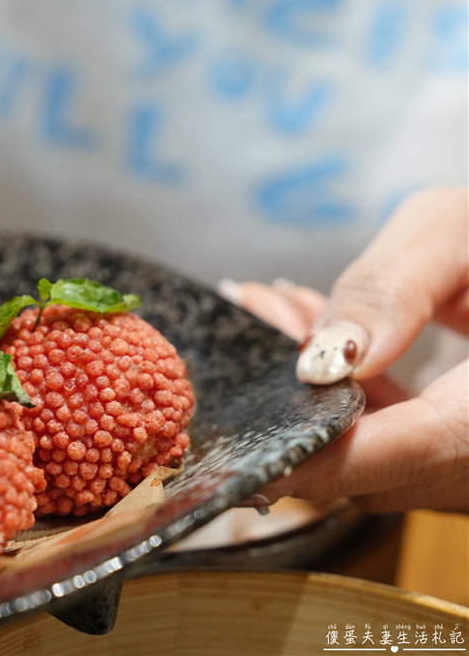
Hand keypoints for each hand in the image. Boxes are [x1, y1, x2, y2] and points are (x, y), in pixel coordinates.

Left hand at [227, 188, 467, 512]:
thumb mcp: (465, 230)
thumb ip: (392, 287)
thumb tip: (322, 360)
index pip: (408, 455)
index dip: (322, 458)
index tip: (247, 445)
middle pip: (380, 463)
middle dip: (298, 397)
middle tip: (254, 315)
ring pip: (380, 457)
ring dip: (315, 391)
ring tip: (276, 306)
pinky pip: (402, 443)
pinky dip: (352, 396)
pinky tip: (316, 330)